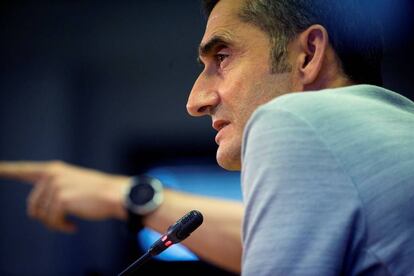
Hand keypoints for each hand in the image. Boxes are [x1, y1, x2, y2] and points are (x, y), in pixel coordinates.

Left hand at [0, 161, 129, 232]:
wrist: (115, 194)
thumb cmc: (96, 192)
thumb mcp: (72, 182)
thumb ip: (53, 187)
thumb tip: (35, 207)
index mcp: (53, 169)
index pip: (23, 170)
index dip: (6, 170)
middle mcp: (52, 175)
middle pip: (33, 205)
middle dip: (46, 216)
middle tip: (62, 219)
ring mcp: (56, 185)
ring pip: (42, 215)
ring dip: (56, 223)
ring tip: (69, 220)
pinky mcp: (61, 198)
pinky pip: (52, 221)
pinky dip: (61, 227)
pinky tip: (72, 225)